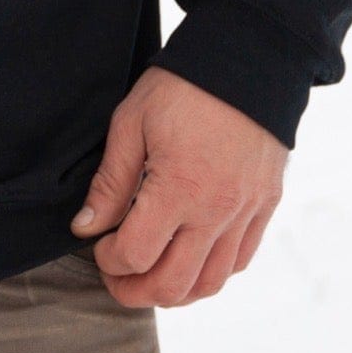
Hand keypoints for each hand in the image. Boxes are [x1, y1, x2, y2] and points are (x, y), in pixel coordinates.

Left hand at [68, 66, 287, 307]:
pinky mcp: (265, 206)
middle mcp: (217, 211)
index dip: (109, 261)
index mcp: (179, 188)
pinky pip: (239, 261)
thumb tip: (86, 227)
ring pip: (210, 283)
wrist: (247, 61)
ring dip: (174, 291)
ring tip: (149, 276)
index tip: (97, 246)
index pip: (137, 256)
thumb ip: (111, 181)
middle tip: (115, 278)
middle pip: (173, 285)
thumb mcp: (131, 122)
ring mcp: (246, 213)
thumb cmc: (183, 87)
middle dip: (135, 291)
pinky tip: (189, 259)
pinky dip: (211, 274)